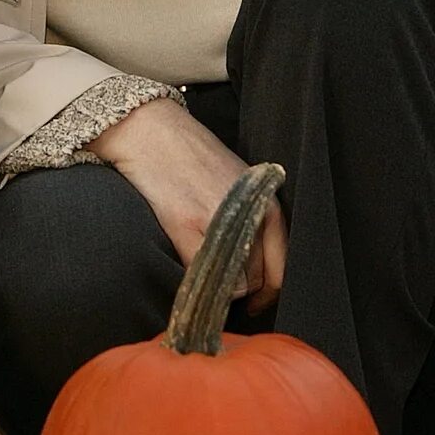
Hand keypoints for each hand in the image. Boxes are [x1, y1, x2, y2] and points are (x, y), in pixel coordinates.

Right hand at [89, 99, 286, 308]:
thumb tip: (253, 269)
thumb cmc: (193, 158)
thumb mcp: (239, 185)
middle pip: (257, 281)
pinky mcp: (187, 225)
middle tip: (220, 288)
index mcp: (268, 205)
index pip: (282, 269)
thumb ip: (252, 221)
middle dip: (241, 292)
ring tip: (202, 275)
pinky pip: (200, 274)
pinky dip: (194, 281)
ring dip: (217, 288)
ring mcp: (219, 222)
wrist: (152, 132)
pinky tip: (185, 269)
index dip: (268, 293)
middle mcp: (251, 215)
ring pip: (231, 284)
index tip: (254, 302)